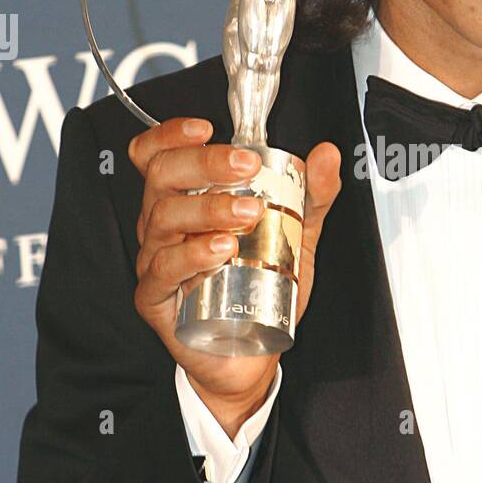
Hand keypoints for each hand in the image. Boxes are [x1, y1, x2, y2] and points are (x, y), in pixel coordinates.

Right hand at [129, 117, 341, 435]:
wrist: (250, 355)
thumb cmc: (260, 291)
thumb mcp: (295, 237)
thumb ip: (312, 196)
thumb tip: (326, 154)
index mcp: (186, 200)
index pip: (158, 156)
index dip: (171, 135)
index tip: (206, 128)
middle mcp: (163, 225)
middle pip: (162, 176)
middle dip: (204, 163)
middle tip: (246, 167)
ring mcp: (155, 260)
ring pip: (164, 218)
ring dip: (207, 207)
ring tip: (248, 213)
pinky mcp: (155, 298)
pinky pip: (163, 268)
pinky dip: (192, 253)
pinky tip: (221, 248)